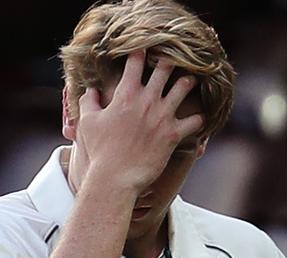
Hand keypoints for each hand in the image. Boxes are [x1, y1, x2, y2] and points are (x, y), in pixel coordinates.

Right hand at [75, 51, 204, 192]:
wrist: (115, 177)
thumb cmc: (100, 151)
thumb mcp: (87, 123)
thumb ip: (88, 102)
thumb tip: (91, 90)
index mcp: (126, 94)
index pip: (135, 62)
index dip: (140, 52)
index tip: (142, 51)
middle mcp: (147, 100)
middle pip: (165, 68)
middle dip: (169, 61)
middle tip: (171, 62)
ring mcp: (163, 115)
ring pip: (184, 87)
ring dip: (187, 82)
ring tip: (189, 82)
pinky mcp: (174, 133)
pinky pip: (196, 120)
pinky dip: (198, 118)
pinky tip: (197, 118)